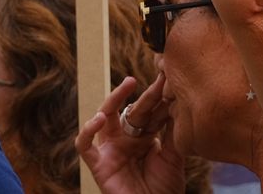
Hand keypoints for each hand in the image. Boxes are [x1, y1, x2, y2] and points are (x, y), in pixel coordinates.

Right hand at [76, 73, 186, 193]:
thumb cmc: (165, 190)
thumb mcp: (173, 158)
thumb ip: (172, 133)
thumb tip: (177, 103)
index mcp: (143, 137)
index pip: (148, 112)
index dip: (158, 98)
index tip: (170, 81)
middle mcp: (126, 140)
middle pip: (130, 111)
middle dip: (144, 95)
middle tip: (158, 80)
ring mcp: (110, 150)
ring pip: (104, 117)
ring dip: (113, 99)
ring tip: (128, 84)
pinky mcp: (98, 164)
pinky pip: (84, 144)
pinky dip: (87, 130)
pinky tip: (99, 118)